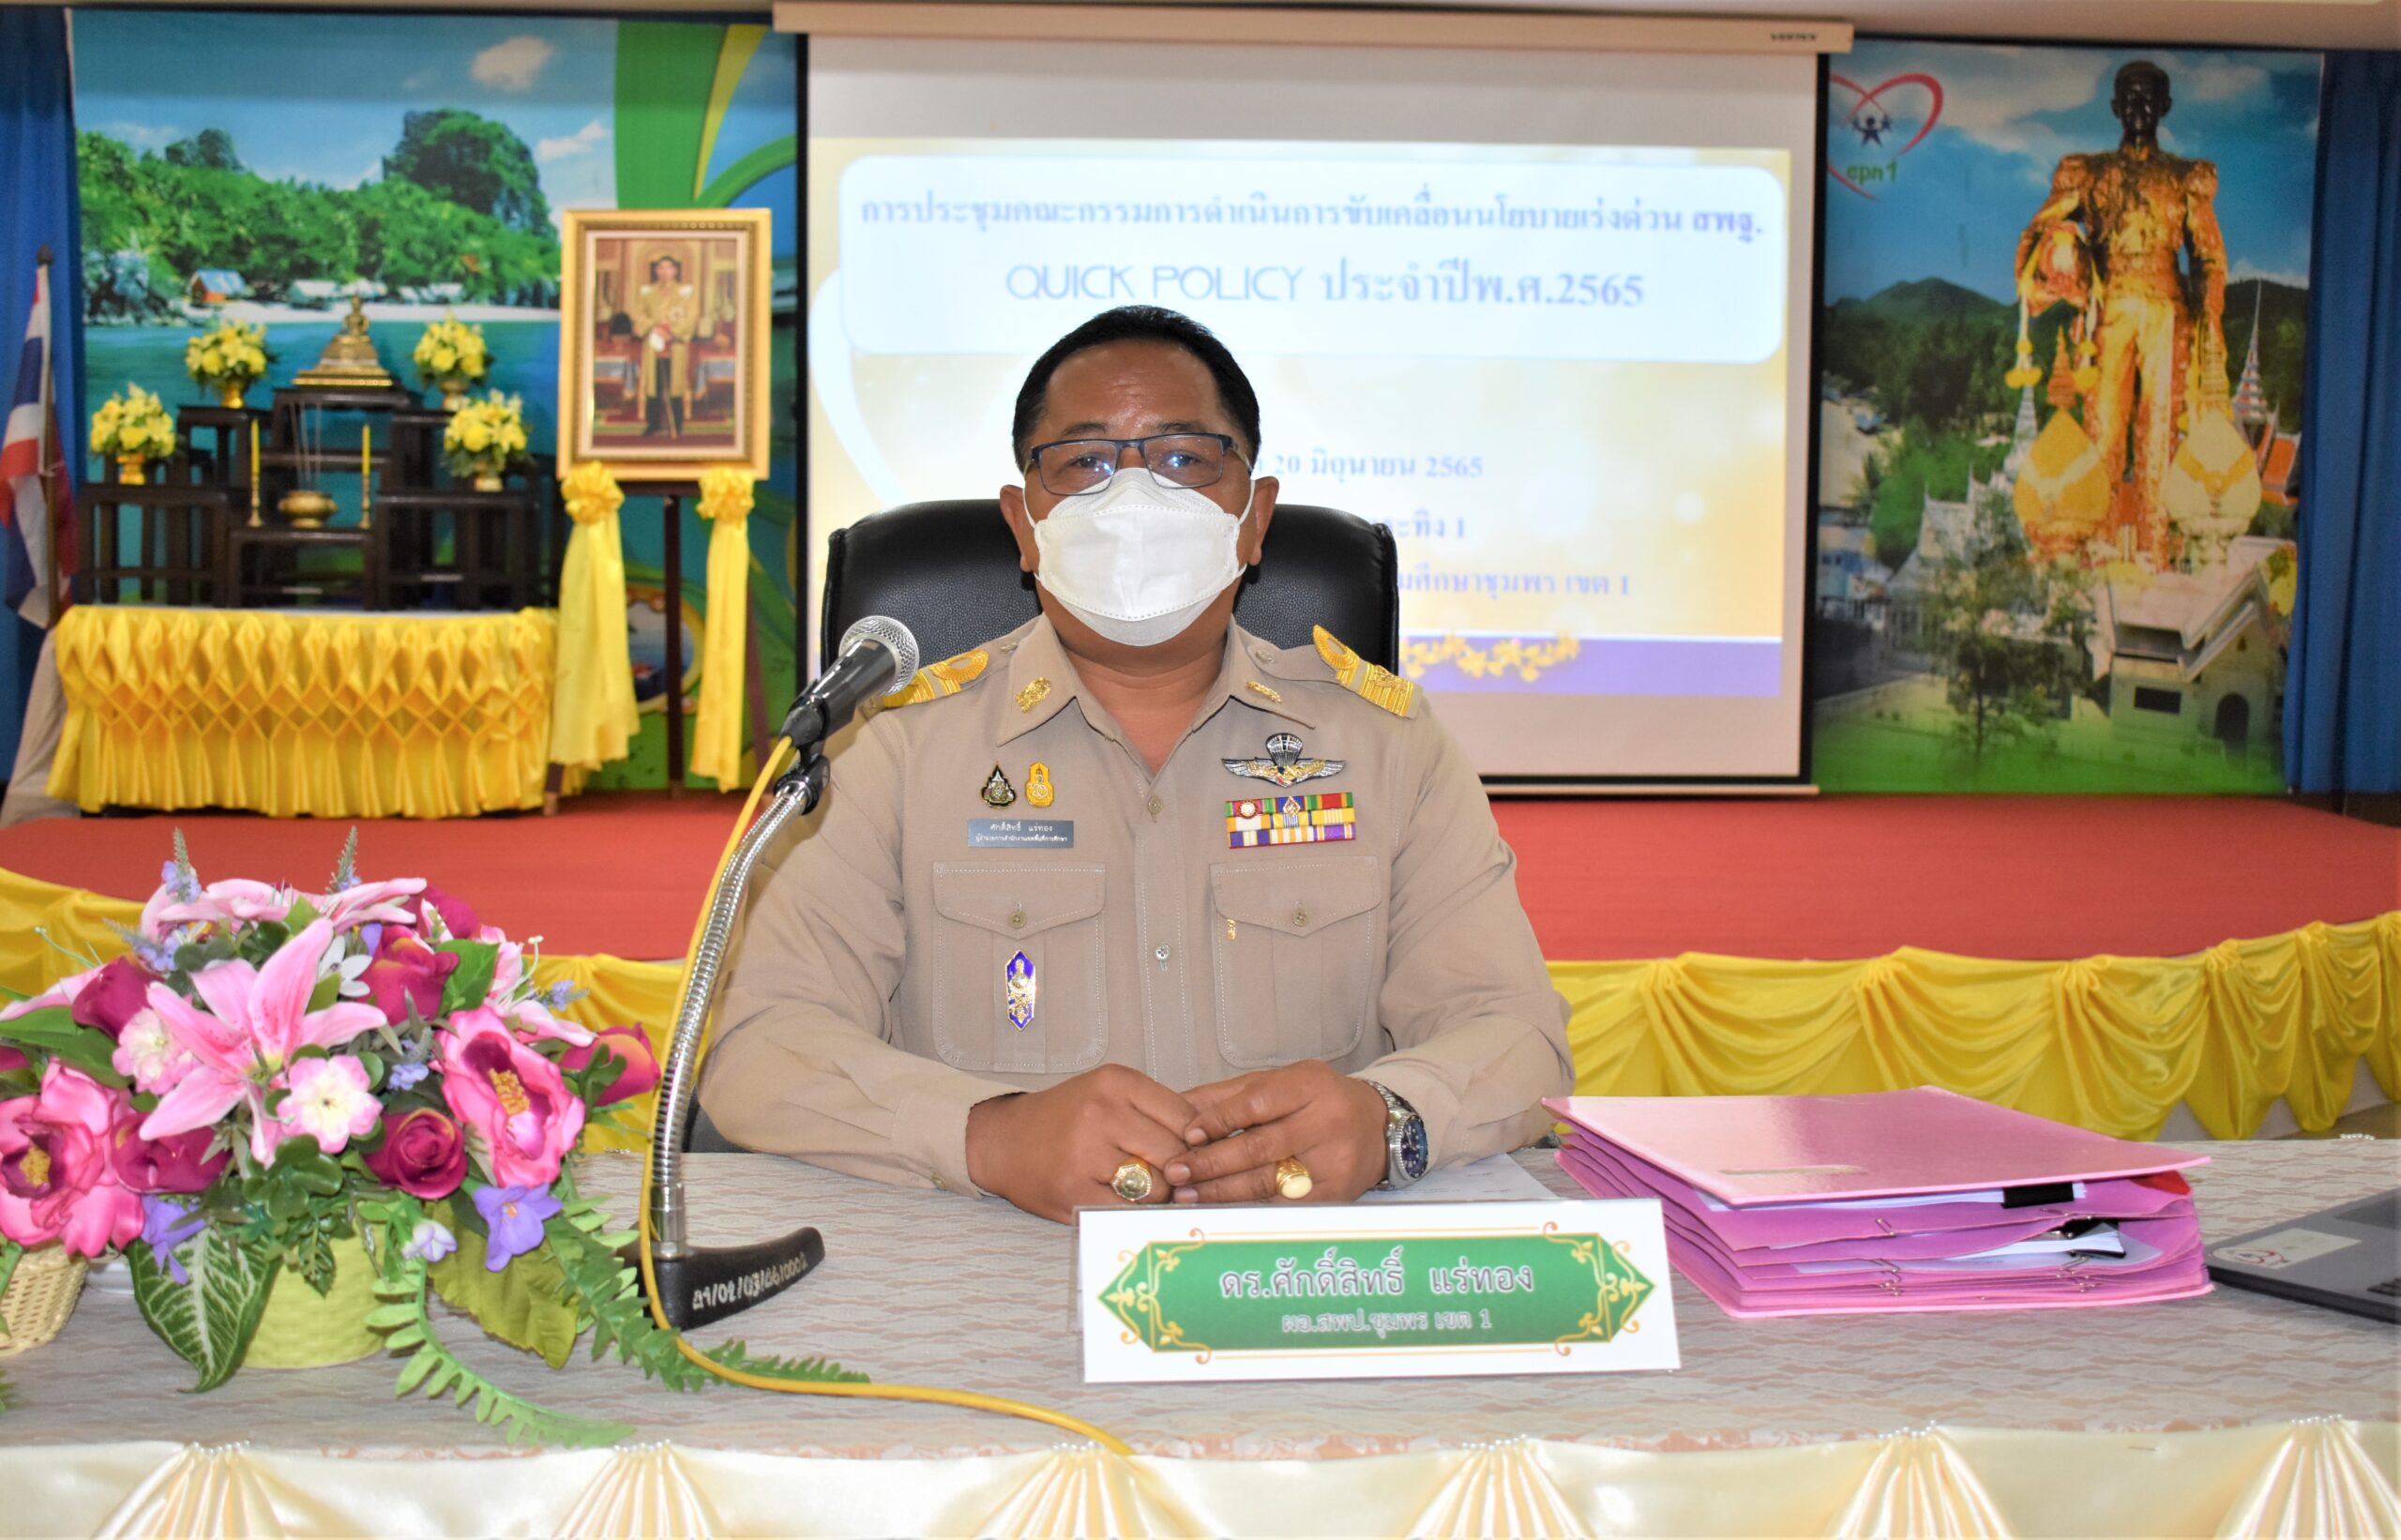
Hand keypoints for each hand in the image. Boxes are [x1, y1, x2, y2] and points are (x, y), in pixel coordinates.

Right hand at [964, 1064, 1197, 1223]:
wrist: (1002, 1140)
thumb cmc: (1064, 1118)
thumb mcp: (1109, 1092)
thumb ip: (1156, 1110)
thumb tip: (1211, 1142)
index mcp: (1117, 1082)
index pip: (1187, 1118)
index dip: (1197, 1142)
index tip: (1193, 1153)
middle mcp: (1102, 1113)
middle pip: (1176, 1153)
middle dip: (1179, 1171)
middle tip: (1170, 1176)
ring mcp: (1086, 1154)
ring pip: (1157, 1186)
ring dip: (1157, 1194)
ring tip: (1141, 1187)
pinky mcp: (1074, 1191)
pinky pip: (1129, 1211)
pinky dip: (1134, 1212)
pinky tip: (1122, 1201)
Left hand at [1166, 1061, 1386, 1204]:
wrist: (1377, 1128)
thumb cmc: (1318, 1102)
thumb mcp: (1279, 1084)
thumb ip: (1229, 1095)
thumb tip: (1177, 1106)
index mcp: (1310, 1085)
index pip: (1256, 1104)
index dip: (1218, 1121)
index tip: (1188, 1135)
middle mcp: (1326, 1122)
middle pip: (1259, 1147)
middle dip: (1211, 1162)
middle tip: (1177, 1172)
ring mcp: (1333, 1162)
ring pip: (1267, 1181)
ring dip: (1221, 1191)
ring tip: (1187, 1196)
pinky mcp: (1335, 1194)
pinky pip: (1283, 1206)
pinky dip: (1248, 1209)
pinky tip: (1220, 1211)